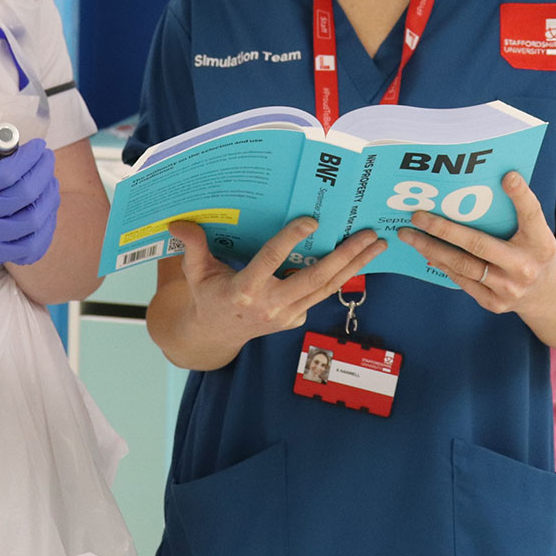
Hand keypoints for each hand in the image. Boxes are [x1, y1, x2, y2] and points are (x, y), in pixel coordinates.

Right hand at [0, 136, 60, 273]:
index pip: (7, 173)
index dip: (29, 158)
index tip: (39, 147)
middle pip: (24, 196)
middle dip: (43, 173)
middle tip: (47, 159)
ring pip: (31, 224)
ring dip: (48, 201)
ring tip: (50, 184)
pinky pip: (26, 250)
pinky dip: (42, 235)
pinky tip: (46, 218)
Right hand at [171, 218, 385, 353]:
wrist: (215, 336)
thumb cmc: (206, 296)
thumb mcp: (194, 273)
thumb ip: (192, 248)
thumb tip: (177, 224)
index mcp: (244, 291)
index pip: (271, 262)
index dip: (290, 240)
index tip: (311, 219)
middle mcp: (270, 306)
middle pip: (314, 279)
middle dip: (344, 256)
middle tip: (368, 234)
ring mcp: (286, 316)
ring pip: (327, 289)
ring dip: (354, 266)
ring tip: (377, 245)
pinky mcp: (296, 320)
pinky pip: (322, 295)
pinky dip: (343, 277)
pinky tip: (360, 258)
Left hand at [396, 171, 555, 313]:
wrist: (546, 295)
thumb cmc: (533, 251)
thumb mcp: (535, 231)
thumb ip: (518, 210)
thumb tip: (488, 179)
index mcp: (541, 242)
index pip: (531, 214)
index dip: (521, 196)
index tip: (508, 176)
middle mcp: (525, 266)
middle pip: (479, 244)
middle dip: (444, 229)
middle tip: (417, 215)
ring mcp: (508, 288)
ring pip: (462, 265)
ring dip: (431, 248)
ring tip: (409, 234)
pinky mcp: (493, 303)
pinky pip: (461, 280)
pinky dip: (442, 263)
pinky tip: (425, 250)